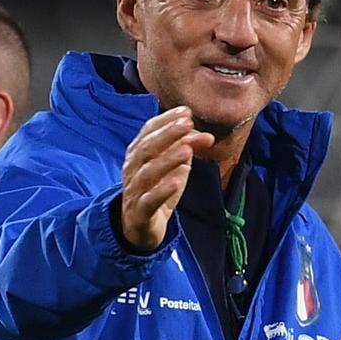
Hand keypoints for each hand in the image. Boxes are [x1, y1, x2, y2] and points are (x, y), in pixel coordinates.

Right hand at [118, 108, 212, 254]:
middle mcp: (133, 169)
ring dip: (167, 159)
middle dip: (168, 134)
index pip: (148, 132)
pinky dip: (162, 191)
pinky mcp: (140, 212)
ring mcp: (134, 190)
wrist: (139, 228)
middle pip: (147, 148)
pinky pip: (149, 200)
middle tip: (188, 124)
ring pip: (148, 173)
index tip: (186, 111)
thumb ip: (187, 148)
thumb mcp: (175, 167)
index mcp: (138, 154)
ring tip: (187, 150)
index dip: (166, 121)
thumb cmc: (157, 190)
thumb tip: (207, 136)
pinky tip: (176, 183)